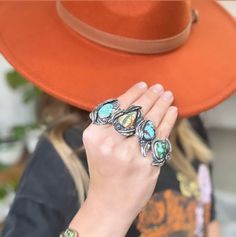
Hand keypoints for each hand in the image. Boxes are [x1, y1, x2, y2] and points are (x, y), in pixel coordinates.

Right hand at [70, 82, 177, 236]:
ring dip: (161, 105)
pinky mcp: (147, 164)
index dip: (133, 93)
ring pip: (150, 121)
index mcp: (94, 136)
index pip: (117, 107)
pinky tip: (172, 111)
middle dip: (150, 96)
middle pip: (135, 111)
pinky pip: (161, 136)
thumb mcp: (97, 145)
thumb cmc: (104, 169)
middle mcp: (110, 143)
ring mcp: (130, 154)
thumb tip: (134, 100)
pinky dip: (168, 120)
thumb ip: (110, 124)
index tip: (143, 85)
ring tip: (168, 95)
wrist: (110, 201)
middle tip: (159, 87)